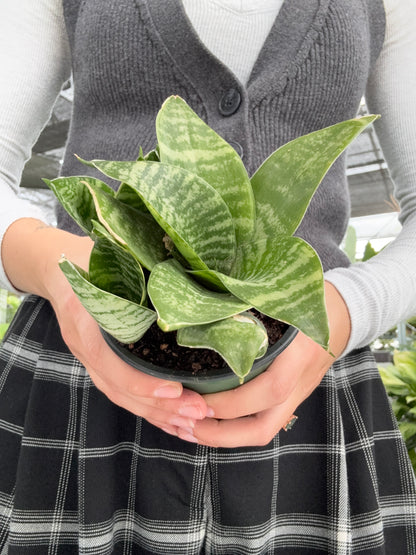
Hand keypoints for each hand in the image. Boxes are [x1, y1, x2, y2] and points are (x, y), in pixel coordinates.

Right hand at [2, 219, 209, 432]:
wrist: (54, 266)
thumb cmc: (86, 258)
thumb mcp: (106, 257)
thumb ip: (134, 269)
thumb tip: (183, 276)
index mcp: (83, 321)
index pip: (109, 364)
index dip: (141, 382)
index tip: (176, 389)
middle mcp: (84, 347)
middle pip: (119, 389)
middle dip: (160, 407)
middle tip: (199, 413)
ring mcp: (89, 359)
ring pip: (121, 397)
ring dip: (157, 415)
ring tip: (192, 425)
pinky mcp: (100, 363)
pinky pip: (122, 393)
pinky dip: (147, 410)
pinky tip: (172, 420)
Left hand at [173, 282, 350, 446]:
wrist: (346, 314)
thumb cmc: (312, 300)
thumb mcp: (285, 297)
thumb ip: (254, 305)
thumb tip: (208, 309)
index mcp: (298, 356)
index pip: (268, 390)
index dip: (230, 401)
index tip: (192, 396)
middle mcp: (298, 383)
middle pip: (263, 428)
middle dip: (220, 434)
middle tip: (182, 424)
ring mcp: (297, 395)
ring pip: (263, 431)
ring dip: (223, 437)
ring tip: (186, 428)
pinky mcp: (291, 398)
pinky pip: (264, 421)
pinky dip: (234, 428)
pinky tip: (208, 420)